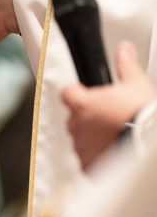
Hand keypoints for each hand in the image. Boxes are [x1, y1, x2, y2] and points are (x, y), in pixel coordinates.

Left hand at [62, 41, 156, 168]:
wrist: (148, 146)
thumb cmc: (142, 117)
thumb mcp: (137, 85)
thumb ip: (126, 66)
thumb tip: (123, 50)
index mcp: (82, 104)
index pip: (67, 93)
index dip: (76, 93)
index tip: (85, 94)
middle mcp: (76, 126)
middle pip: (74, 118)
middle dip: (87, 117)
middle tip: (108, 117)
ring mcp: (80, 147)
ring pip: (81, 139)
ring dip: (92, 137)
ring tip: (115, 135)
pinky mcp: (88, 165)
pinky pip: (87, 159)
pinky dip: (97, 156)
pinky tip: (113, 151)